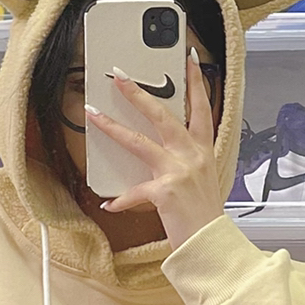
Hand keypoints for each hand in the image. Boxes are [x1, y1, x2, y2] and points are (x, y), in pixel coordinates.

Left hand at [84, 47, 222, 250]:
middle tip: (121, 76)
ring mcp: (178, 172)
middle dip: (140, 93)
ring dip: (113, 127)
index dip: (197, 83)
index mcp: (203, 151)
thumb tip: (163, 152)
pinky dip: (120, 200)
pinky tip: (109, 204)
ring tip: (93, 114)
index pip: (202, 109)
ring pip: (139, 141)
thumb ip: (186, 161)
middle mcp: (192, 156)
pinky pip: (133, 192)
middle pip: (163, 116)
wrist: (211, 244)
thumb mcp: (203, 180)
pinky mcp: (164, 192)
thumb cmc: (205, 215)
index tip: (191, 61)